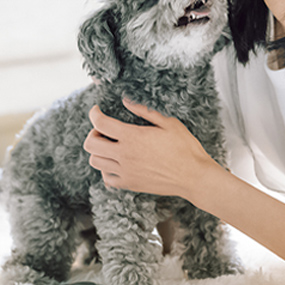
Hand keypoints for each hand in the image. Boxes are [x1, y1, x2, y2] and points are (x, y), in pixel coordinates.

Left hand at [84, 99, 213, 197]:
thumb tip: (126, 101)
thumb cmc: (185, 147)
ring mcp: (126, 172)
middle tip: (104, 130)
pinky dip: (107, 169)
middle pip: (90, 144)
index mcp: (133, 137)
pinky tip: (118, 162)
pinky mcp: (130, 184)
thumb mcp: (169, 122)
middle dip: (93, 133)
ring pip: (95, 162)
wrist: (193, 176)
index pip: (100, 123)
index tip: (97, 110)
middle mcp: (125, 155)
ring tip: (111, 146)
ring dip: (99, 151)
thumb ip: (145, 111)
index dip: (94, 114)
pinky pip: (107, 178)